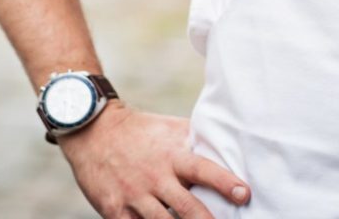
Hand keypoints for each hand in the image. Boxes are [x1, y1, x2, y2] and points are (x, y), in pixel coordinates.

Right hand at [57, 102, 250, 217]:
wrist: (95, 132)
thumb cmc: (141, 131)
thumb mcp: (170, 129)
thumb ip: (196, 141)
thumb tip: (228, 145)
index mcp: (172, 156)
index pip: (203, 169)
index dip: (224, 182)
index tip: (244, 194)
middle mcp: (155, 177)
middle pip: (186, 206)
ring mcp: (134, 196)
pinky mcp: (114, 209)